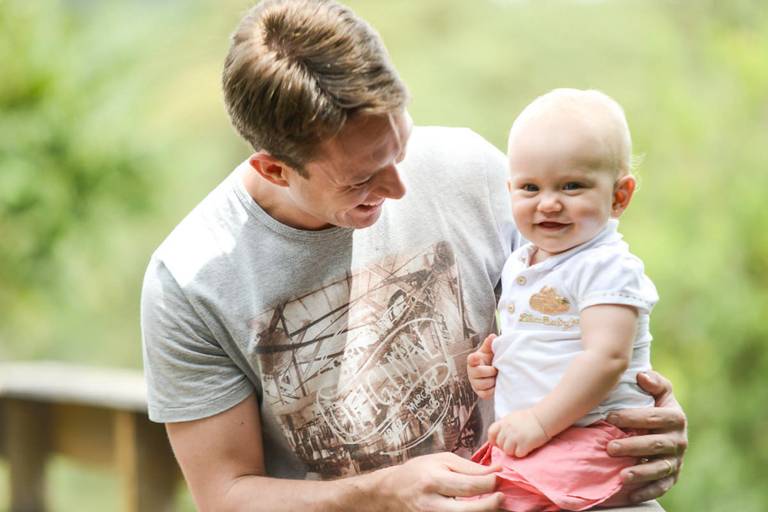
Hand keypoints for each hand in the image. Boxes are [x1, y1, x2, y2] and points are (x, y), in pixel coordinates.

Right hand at [378, 452, 502, 511]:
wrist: (391, 491)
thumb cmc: (418, 471)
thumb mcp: (441, 460)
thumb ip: (469, 467)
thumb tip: (496, 470)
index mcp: (434, 480)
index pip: (470, 485)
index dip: (490, 483)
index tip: (500, 477)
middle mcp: (432, 503)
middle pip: (469, 510)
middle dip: (491, 504)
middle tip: (501, 496)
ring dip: (483, 511)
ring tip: (492, 503)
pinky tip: (478, 507)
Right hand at [467, 334, 496, 398]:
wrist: (493, 374)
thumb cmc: (489, 361)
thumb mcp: (489, 352)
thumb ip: (490, 345)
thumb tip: (493, 336)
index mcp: (473, 360)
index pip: (471, 359)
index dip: (473, 358)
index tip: (477, 356)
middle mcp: (471, 372)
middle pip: (479, 372)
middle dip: (490, 371)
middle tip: (496, 369)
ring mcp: (474, 383)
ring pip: (484, 384)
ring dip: (493, 381)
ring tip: (496, 377)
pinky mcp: (479, 392)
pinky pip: (486, 393)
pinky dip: (493, 390)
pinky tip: (496, 385)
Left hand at [487, 409, 549, 457]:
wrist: (543, 419)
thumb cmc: (529, 418)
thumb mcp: (513, 418)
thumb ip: (504, 426)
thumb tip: (499, 437)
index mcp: (504, 422)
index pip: (491, 432)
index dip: (494, 440)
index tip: (499, 443)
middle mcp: (507, 429)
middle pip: (500, 444)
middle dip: (506, 447)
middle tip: (515, 445)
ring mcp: (515, 437)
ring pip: (507, 451)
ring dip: (514, 451)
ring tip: (521, 446)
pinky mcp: (524, 444)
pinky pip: (518, 454)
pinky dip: (522, 453)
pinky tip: (527, 447)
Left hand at [604, 370, 687, 503]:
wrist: (665, 429)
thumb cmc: (655, 406)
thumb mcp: (659, 392)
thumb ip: (655, 382)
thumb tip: (642, 376)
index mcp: (676, 417)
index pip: (655, 417)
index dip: (633, 417)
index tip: (610, 417)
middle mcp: (679, 440)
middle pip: (656, 444)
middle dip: (633, 446)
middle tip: (610, 448)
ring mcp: (676, 460)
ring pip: (660, 468)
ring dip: (641, 472)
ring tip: (622, 475)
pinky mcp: (671, 477)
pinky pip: (661, 486)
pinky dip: (647, 491)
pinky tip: (630, 494)